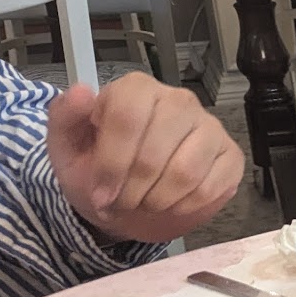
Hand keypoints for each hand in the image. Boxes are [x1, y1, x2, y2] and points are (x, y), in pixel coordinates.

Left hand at [47, 77, 242, 244]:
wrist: (128, 201)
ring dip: (158, 200)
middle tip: (122, 202)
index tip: (101, 193)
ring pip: (186, 172)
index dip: (112, 163)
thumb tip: (81, 92)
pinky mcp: (230, 157)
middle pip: (156, 151)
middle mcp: (179, 100)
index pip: (128, 117)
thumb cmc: (98, 170)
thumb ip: (65, 117)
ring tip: (144, 203)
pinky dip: (183, 206)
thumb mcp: (67, 147)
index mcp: (137, 90)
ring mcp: (210, 128)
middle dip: (133, 189)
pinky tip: (170, 203)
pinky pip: (210, 188)